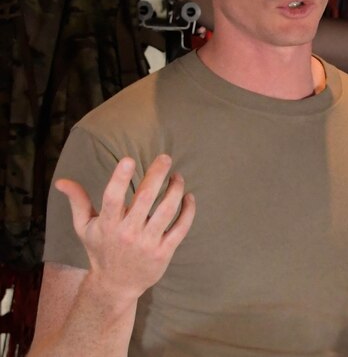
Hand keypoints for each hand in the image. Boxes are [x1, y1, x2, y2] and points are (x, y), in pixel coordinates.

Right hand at [55, 154, 195, 304]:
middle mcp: (127, 233)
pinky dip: (188, 211)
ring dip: (175, 190)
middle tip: (165, 158)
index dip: (120, 178)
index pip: (113, 198)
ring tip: (177, 176)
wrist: (115, 286)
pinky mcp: (164, 252)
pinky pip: (181, 228)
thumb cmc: (100, 250)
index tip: (129, 159)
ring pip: (166, 211)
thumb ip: (77, 201)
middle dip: (157, 175)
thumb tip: (61, 181)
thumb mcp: (85, 228)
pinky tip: (188, 196)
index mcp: (108, 224)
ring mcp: (147, 243)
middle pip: (145, 199)